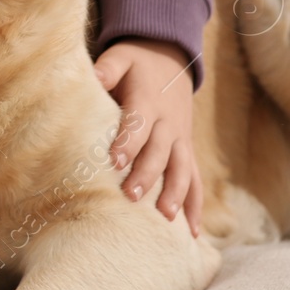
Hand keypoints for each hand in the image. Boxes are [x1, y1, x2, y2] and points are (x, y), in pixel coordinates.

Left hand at [93, 39, 201, 236]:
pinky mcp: (186, 150)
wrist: (171, 59)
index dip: (127, 142)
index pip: (138, 124)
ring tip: (165, 218)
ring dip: (174, 193)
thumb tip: (94, 77)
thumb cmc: (136, 63)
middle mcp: (168, 123)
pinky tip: (193, 232)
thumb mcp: (120, 57)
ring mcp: (181, 139)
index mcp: (147, 100)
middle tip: (131, 196)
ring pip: (181, 169)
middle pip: (159, 151)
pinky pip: (194, 179)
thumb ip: (107, 68)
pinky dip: (195, 204)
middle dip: (147, 174)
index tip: (115, 162)